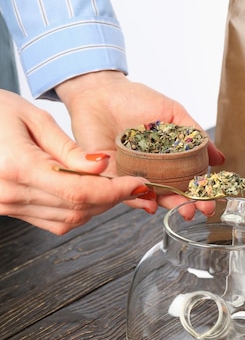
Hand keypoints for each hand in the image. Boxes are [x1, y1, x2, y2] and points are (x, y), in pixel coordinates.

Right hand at [0, 90, 160, 233]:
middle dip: (112, 199)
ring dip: (97, 207)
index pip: (80, 191)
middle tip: (134, 186)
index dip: (115, 191)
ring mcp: (8, 206)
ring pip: (69, 220)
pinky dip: (77, 212)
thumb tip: (102, 165)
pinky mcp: (9, 210)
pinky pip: (53, 222)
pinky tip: (88, 195)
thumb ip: (69, 148)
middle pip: (78, 209)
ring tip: (114, 188)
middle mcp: (11, 193)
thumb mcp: (32, 117)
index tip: (137, 183)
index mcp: (18, 167)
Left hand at [56, 71, 224, 217]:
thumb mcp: (173, 114)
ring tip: (183, 211)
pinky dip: (138, 200)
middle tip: (201, 211)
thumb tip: (219, 159)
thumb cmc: (134, 99)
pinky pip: (125, 193)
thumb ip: (195, 136)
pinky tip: (151, 204)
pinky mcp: (111, 177)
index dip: (200, 192)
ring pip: (152, 197)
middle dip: (189, 205)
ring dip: (169, 206)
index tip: (212, 200)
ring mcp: (132, 176)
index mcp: (168, 159)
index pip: (187, 181)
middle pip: (173, 194)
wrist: (100, 91)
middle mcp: (152, 171)